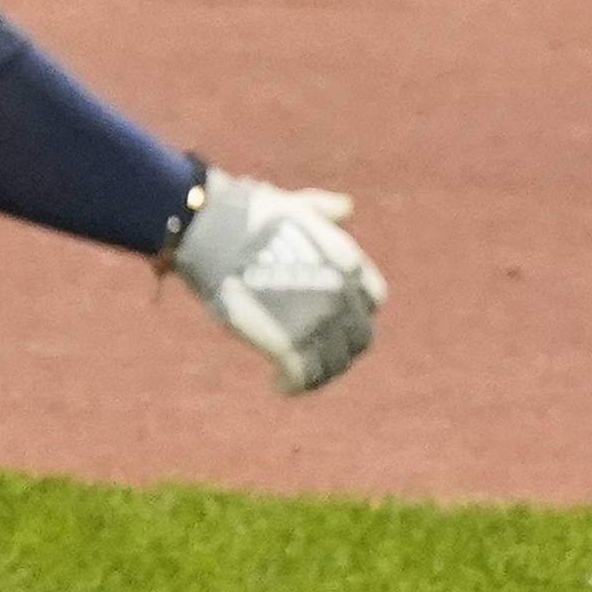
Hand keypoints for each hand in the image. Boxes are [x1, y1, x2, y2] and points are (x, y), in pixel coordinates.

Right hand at [171, 172, 385, 393]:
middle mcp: (341, 295)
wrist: (219, 232)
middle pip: (359, 338)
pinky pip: (303, 378)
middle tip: (318, 354)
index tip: (336, 319)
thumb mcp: (297, 206)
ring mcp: (318, 322)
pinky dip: (293, 386)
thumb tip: (345, 208)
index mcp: (348, 263)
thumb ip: (324, 211)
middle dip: (341, 348)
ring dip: (319, 373)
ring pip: (333, 364)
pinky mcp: (289, 345)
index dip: (355, 312)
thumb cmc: (251, 215)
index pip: (372, 300)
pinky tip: (279, 384)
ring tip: (297, 375)